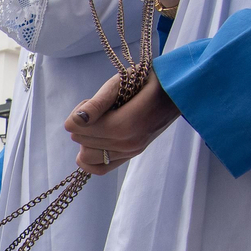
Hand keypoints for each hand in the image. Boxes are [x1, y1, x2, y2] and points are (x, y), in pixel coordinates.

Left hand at [66, 69, 180, 173]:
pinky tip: (95, 142)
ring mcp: (129, 152)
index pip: (78, 129)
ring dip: (86, 140)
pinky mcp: (130, 156)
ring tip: (101, 124)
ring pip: (87, 157)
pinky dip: (91, 157)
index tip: (91, 102)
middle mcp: (127, 144)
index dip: (78, 112)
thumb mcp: (120, 83)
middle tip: (99, 109)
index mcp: (125, 125)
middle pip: (81, 141)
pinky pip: (100, 168)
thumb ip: (97, 103)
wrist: (174, 93)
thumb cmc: (145, 82)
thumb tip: (75, 121)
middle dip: (82, 124)